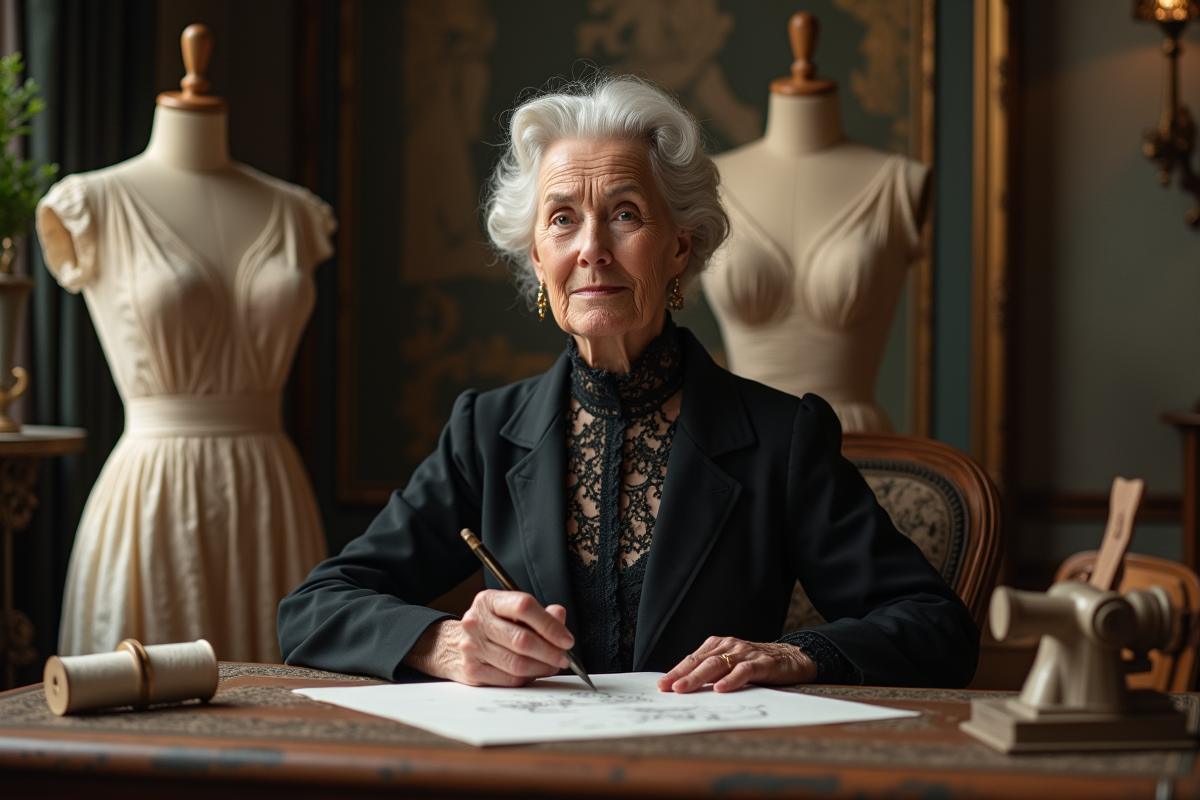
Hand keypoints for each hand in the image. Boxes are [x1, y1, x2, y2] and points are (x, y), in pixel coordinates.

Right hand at [404, 590, 574, 686]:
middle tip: (564, 657)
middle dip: (550, 651)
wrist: (452, 645)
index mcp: (489, 600)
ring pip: (517, 662)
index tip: (566, 639)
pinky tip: (534, 672)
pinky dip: (527, 678)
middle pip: (522, 639)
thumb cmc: (491, 627)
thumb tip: (560, 616)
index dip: (549, 625)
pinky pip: (509, 678)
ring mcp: (472, 646)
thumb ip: (539, 613)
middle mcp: (476, 621)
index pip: (523, 606)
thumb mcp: (512, 612)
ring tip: (552, 666)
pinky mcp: (472, 669)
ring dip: (541, 667)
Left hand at [656, 636, 817, 692]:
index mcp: (717, 646)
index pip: (692, 659)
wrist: (790, 659)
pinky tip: (721, 689)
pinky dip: (731, 680)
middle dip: (682, 675)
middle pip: (701, 661)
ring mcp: (744, 653)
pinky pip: (743, 671)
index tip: (661, 685)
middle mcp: (729, 646)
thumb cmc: (755, 665)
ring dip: (699, 678)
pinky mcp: (761, 663)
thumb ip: (711, 673)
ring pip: (717, 665)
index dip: (676, 672)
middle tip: (668, 688)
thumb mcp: (730, 665)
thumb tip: (684, 688)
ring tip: (685, 689)